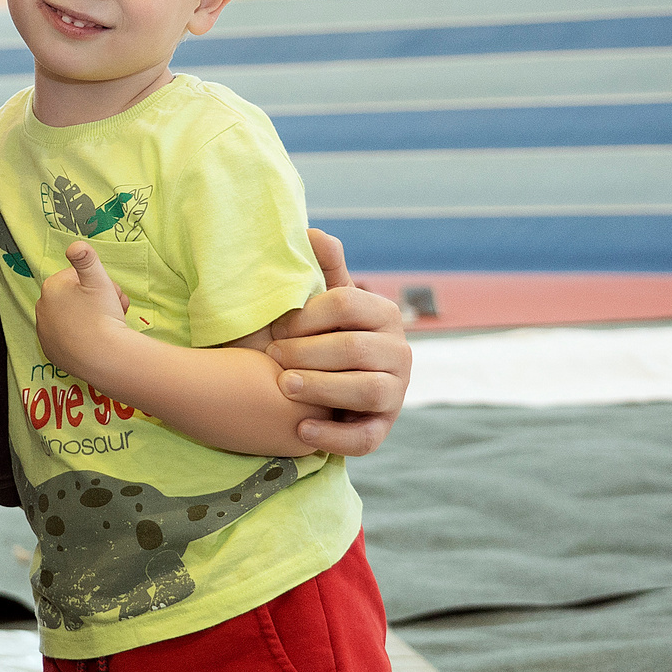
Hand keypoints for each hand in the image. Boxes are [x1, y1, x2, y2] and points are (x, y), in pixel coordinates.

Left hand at [34, 241, 130, 379]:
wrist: (104, 358)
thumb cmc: (102, 314)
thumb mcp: (98, 279)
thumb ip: (85, 257)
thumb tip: (75, 244)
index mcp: (51, 287)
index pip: (78, 278)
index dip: (99, 284)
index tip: (110, 294)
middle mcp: (42, 309)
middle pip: (75, 297)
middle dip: (96, 301)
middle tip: (114, 310)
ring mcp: (45, 333)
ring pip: (72, 317)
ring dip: (90, 318)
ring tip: (107, 328)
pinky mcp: (51, 352)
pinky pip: (68, 338)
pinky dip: (80, 337)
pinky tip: (94, 341)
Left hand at [265, 229, 408, 455]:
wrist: (322, 385)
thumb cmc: (318, 336)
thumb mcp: (320, 304)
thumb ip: (321, 270)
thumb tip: (312, 233)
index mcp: (382, 313)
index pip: (345, 304)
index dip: (306, 315)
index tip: (276, 326)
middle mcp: (399, 351)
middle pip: (354, 348)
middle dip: (308, 352)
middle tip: (272, 356)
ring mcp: (396, 391)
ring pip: (366, 389)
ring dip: (322, 388)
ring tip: (284, 386)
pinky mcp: (383, 427)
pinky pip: (365, 437)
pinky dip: (333, 435)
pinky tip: (301, 430)